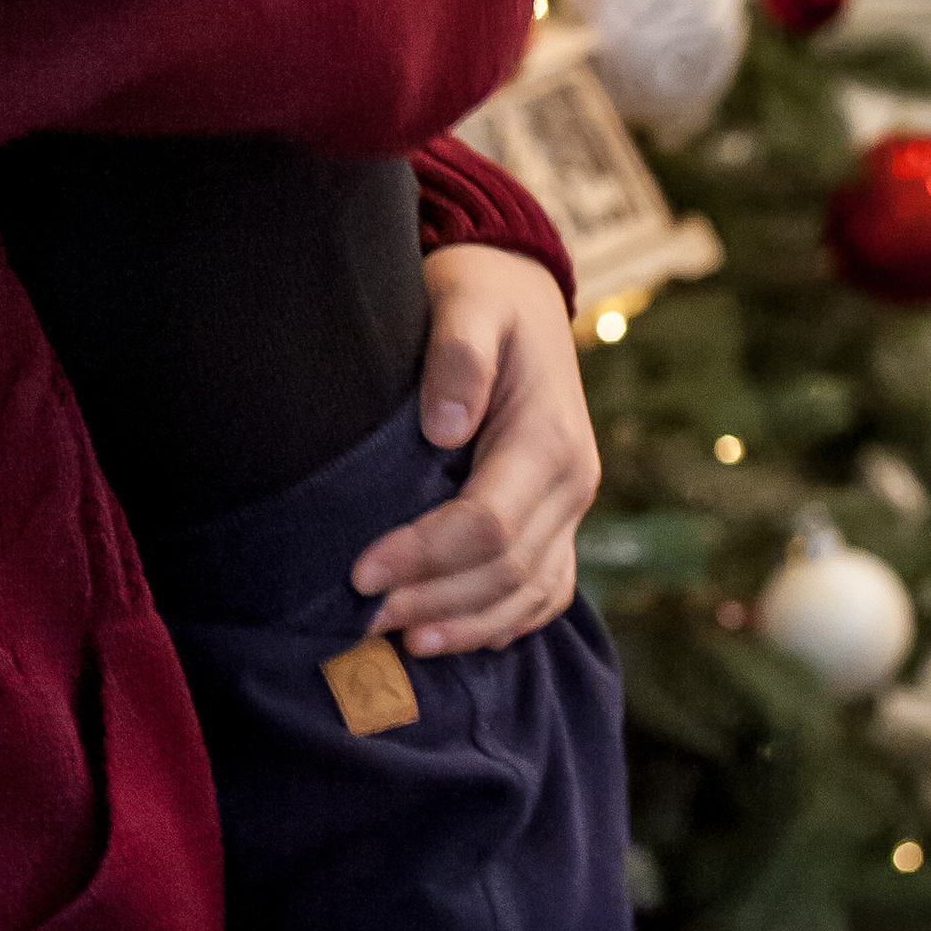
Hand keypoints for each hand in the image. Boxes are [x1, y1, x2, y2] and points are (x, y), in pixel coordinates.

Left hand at [352, 246, 599, 659]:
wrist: (521, 288)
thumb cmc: (482, 294)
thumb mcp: (466, 301)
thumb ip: (458, 356)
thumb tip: (444, 428)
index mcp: (548, 438)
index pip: (487, 524)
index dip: (423, 555)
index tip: (360, 572)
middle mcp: (572, 481)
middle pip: (505, 570)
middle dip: (432, 601)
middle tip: (358, 617)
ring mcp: (570, 505)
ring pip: (528, 592)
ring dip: (465, 624)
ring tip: (400, 641)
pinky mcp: (559, 516)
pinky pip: (545, 588)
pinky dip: (503, 622)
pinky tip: (454, 637)